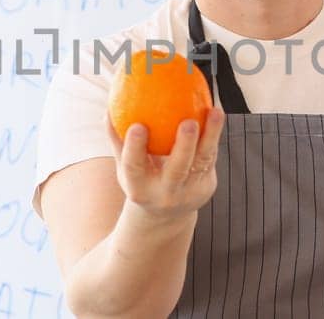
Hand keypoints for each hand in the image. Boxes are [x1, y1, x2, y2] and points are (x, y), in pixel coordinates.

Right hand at [106, 108, 225, 222]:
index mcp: (139, 188)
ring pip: (202, 161)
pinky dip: (214, 135)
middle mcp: (165, 192)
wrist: (167, 214)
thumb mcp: (126, 168)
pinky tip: (216, 113)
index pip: (134, 166)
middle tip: (188, 122)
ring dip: (210, 135)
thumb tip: (107, 109)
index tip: (137, 125)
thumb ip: (117, 140)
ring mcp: (189, 191)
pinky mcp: (206, 185)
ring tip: (215, 112)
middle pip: (176, 169)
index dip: (134, 147)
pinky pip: (212, 156)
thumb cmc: (141, 179)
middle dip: (184, 146)